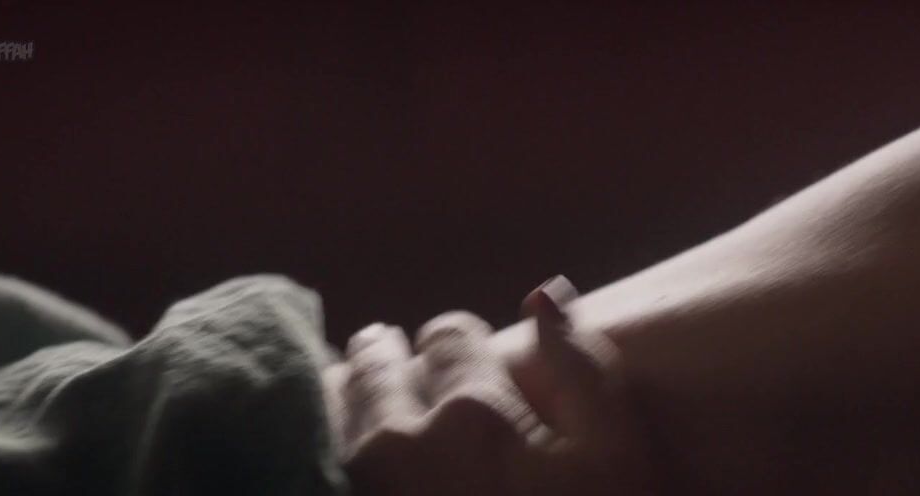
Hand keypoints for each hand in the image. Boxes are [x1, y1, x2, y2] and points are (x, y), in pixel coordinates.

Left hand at [334, 276, 657, 494]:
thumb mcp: (618, 465)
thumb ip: (587, 373)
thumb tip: (544, 293)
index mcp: (473, 411)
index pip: (449, 334)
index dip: (460, 345)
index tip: (463, 362)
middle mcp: (395, 435)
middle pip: (376, 359)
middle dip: (392, 357)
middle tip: (401, 367)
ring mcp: (350, 481)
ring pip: (326, 399)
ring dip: (344, 390)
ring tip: (361, 401)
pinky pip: (301, 449)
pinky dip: (312, 436)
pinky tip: (334, 450)